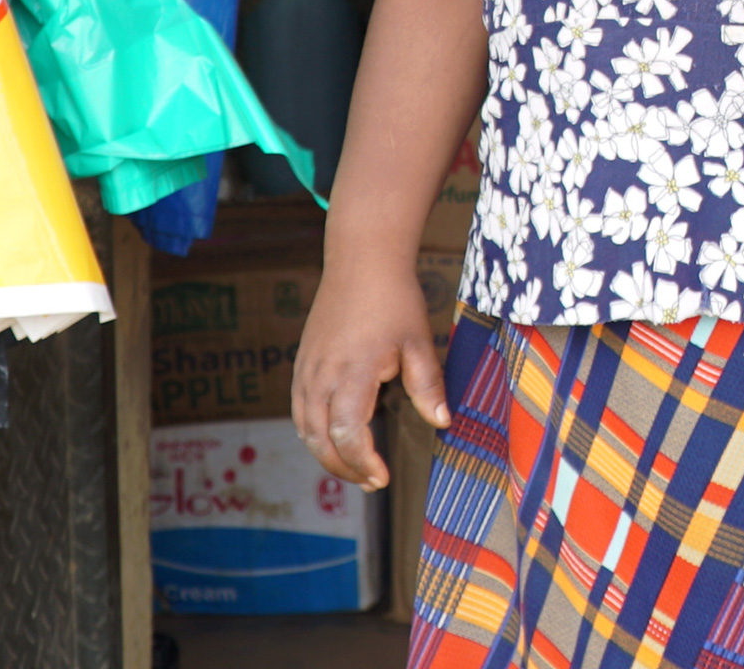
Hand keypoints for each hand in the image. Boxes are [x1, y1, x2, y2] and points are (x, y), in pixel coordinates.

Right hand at [291, 262, 449, 488]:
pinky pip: (300, 410)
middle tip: (372, 481)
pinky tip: (335, 439)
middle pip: (320, 440)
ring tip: (357, 468)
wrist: (362, 262)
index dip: (362, 462)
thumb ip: (428, 385)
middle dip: (344, 468)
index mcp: (352, 372)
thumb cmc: (394, 300)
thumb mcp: (419, 341)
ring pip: (305, 429)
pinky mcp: (301, 365)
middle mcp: (321, 376)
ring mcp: (306, 370)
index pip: (347, 434)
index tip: (383, 477)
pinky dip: (313, 433)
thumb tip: (443, 422)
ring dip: (326, 454)